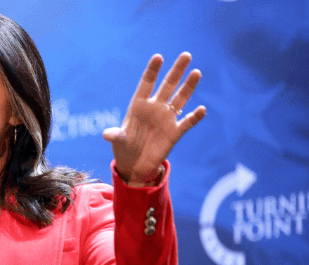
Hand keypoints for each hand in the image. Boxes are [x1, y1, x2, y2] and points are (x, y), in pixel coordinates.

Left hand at [102, 52, 206, 185]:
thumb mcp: (118, 141)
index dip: (153, 71)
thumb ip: (115, 135)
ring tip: (196, 73)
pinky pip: (187, 122)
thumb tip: (106, 134)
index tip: (158, 57)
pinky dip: (194, 117)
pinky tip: (201, 110)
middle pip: (168, 86)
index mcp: (139, 105)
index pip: (147, 84)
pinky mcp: (174, 133)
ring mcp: (166, 119)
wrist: (134, 165)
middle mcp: (155, 108)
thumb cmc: (123, 148)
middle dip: (176, 71)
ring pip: (180, 99)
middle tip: (186, 55)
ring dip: (188, 87)